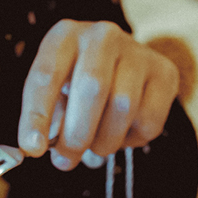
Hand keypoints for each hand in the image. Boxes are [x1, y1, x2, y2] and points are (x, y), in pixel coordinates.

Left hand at [18, 20, 179, 170]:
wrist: (120, 68)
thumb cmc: (75, 88)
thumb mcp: (52, 96)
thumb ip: (44, 119)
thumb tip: (37, 147)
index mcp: (64, 38)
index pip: (46, 76)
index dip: (37, 115)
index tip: (33, 148)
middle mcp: (102, 35)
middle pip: (92, 89)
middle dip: (76, 136)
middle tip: (65, 162)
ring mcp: (138, 51)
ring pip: (123, 107)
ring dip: (104, 142)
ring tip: (94, 146)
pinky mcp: (164, 73)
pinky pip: (149, 120)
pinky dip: (132, 140)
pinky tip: (121, 132)